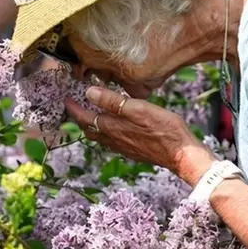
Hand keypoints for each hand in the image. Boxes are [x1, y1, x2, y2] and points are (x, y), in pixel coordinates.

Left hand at [64, 86, 214, 183]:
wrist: (182, 155)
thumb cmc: (164, 129)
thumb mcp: (139, 109)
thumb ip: (113, 101)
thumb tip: (89, 93)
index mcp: (113, 128)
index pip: (85, 118)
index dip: (74, 109)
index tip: (66, 100)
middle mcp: (115, 140)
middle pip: (90, 130)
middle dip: (80, 118)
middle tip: (75, 107)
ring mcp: (124, 147)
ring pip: (100, 137)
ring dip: (92, 126)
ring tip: (91, 115)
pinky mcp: (134, 151)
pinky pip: (112, 142)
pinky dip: (105, 133)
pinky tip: (113, 128)